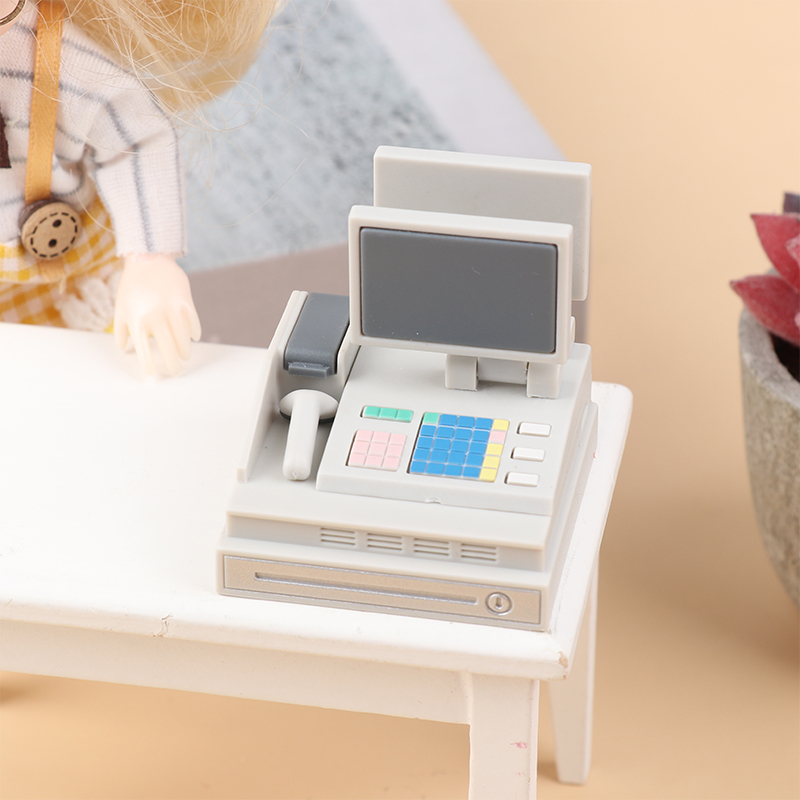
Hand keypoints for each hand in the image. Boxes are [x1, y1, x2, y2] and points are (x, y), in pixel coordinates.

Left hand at [114, 254, 200, 375]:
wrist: (148, 258)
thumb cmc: (132, 285)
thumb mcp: (121, 306)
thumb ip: (121, 329)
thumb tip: (124, 348)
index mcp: (137, 320)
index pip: (143, 350)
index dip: (149, 364)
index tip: (153, 373)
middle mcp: (154, 316)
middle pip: (167, 348)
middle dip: (172, 364)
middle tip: (175, 371)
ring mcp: (171, 308)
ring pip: (183, 338)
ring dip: (185, 350)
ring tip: (185, 356)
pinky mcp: (185, 300)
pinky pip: (193, 322)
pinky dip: (194, 332)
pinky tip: (193, 337)